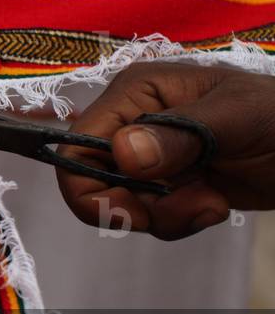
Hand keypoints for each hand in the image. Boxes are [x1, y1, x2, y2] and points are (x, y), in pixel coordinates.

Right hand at [56, 63, 274, 239]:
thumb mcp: (236, 119)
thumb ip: (178, 135)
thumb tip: (122, 154)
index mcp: (135, 93)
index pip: (76, 147)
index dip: (95, 189)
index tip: (140, 209)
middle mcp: (130, 121)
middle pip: (91, 181)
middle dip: (138, 206)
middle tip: (192, 204)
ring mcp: (147, 153)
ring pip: (120, 203)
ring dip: (166, 216)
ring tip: (212, 202)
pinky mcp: (166, 181)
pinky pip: (148, 214)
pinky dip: (179, 220)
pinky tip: (213, 203)